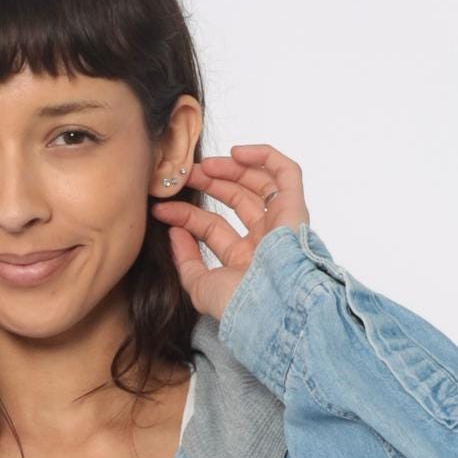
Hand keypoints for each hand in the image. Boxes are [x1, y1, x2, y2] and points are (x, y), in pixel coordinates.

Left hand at [151, 143, 311, 321]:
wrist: (267, 304)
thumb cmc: (238, 302)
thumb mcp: (199, 286)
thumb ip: (186, 262)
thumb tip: (174, 234)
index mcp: (244, 260)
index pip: (213, 227)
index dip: (187, 216)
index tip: (163, 209)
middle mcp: (264, 240)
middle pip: (237, 200)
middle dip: (210, 184)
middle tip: (186, 175)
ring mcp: (280, 223)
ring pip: (258, 183)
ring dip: (231, 169)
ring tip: (205, 165)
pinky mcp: (295, 207)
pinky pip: (285, 172)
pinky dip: (263, 156)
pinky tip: (237, 153)